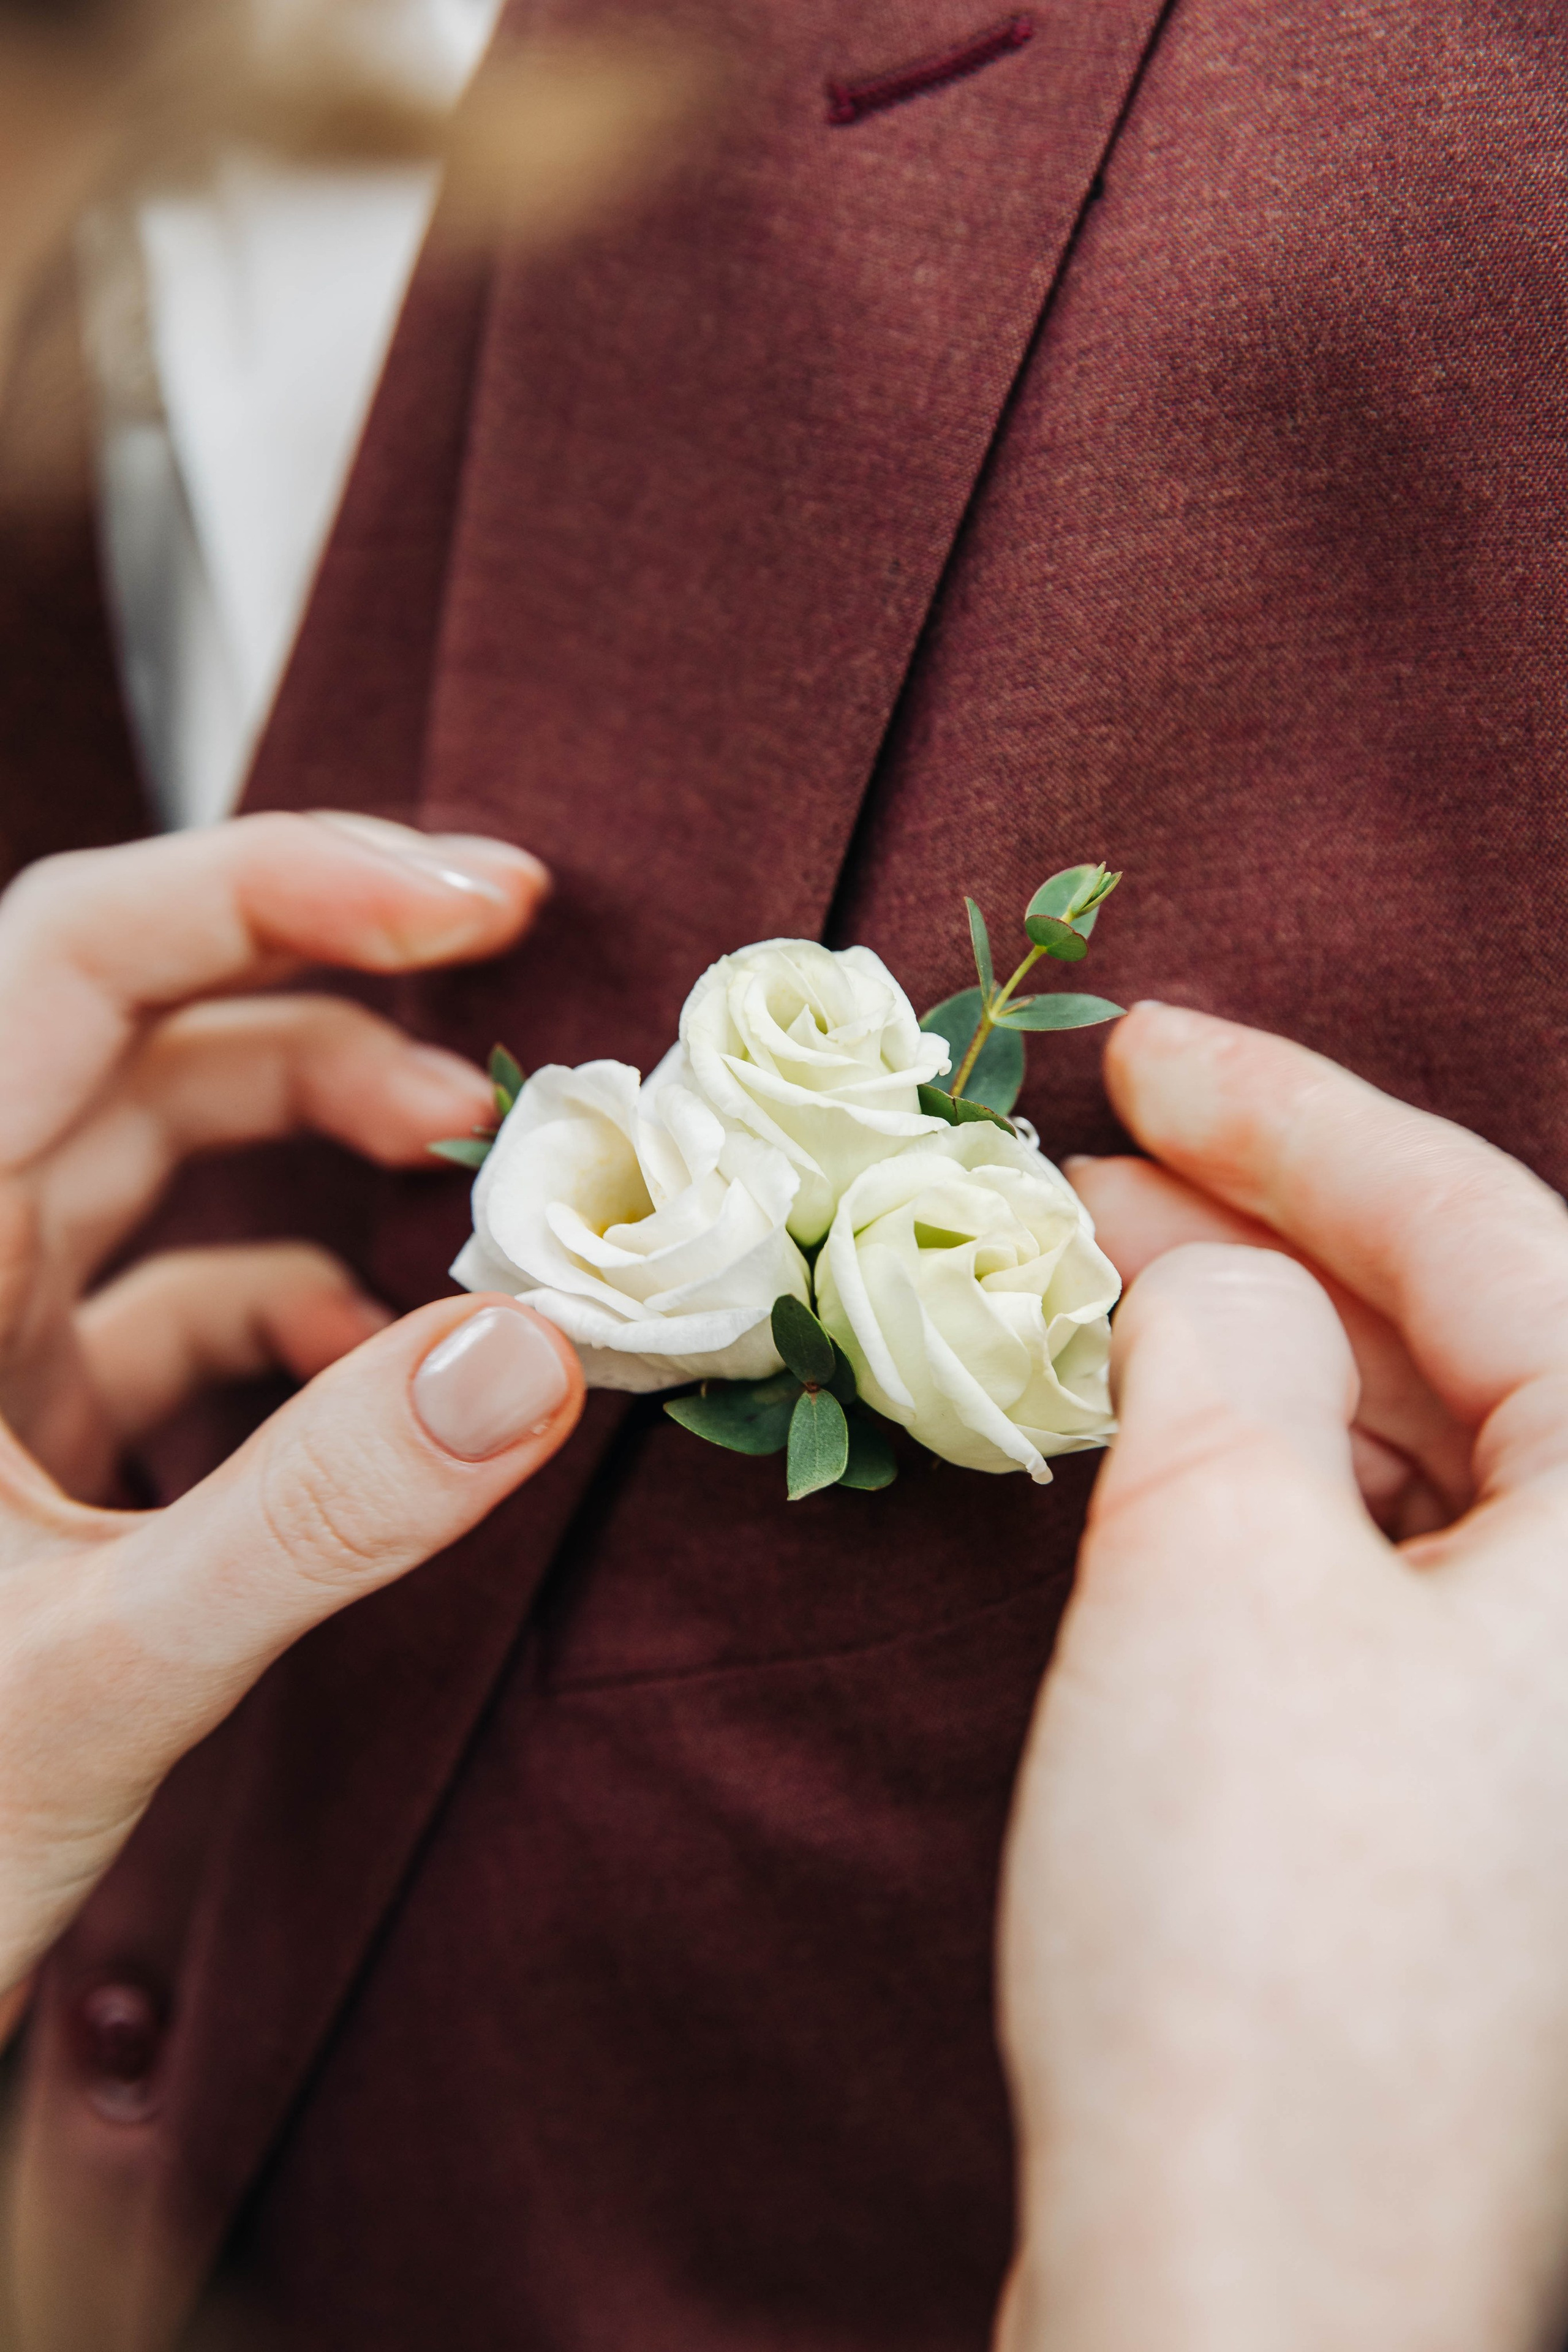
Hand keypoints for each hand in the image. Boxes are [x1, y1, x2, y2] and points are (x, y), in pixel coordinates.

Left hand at [0, 813, 582, 2020]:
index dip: (276, 881)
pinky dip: (297, 1295)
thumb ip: (319, 1510)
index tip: (483, 900)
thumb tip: (541, 1347)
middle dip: (337, 992)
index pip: (72, 954)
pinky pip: (174, 1287)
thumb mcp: (104, 1671)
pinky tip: (384, 1364)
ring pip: (164, 1141)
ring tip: (480, 1177)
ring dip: (330, 1134)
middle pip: (140, 1019)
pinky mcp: (22, 1409)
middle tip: (521, 1009)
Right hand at [996, 1005, 1567, 2351]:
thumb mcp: (1215, 1561)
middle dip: (1279, 1240)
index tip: (1142, 1045)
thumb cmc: (1260, 1930)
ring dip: (1272, 1369)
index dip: (1300, 1117)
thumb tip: (1209, 1278)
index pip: (1495, 1234)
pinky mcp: (1499, 1827)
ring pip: (1438, 1468)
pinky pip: (1407, 1584)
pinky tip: (1166, 1464)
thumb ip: (1226, 1352)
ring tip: (1095, 1300)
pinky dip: (1285, 1501)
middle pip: (1484, 1348)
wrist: (1256, 2304)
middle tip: (1089, 1174)